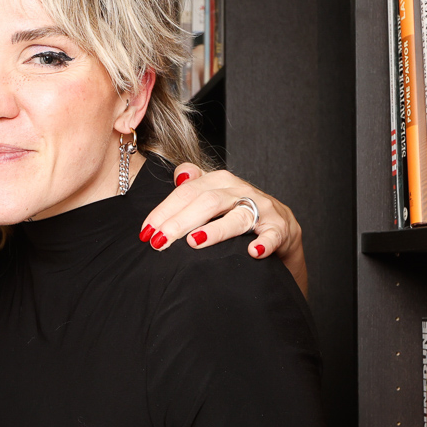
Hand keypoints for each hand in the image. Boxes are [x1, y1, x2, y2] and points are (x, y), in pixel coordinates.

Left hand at [139, 165, 308, 294]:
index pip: (185, 192)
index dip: (163, 211)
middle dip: (180, 222)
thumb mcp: (215, 192)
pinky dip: (263, 243)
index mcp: (219, 180)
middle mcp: (239, 190)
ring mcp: (261, 208)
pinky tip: (252, 252)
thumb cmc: (240, 210)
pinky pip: (272, 235)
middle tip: (159, 242)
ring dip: (216, 230)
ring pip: (237, 216)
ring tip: (195, 242)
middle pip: (206, 202)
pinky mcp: (280, 228)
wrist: (281, 227)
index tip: (145, 232)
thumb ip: (194, 183)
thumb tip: (177, 174)